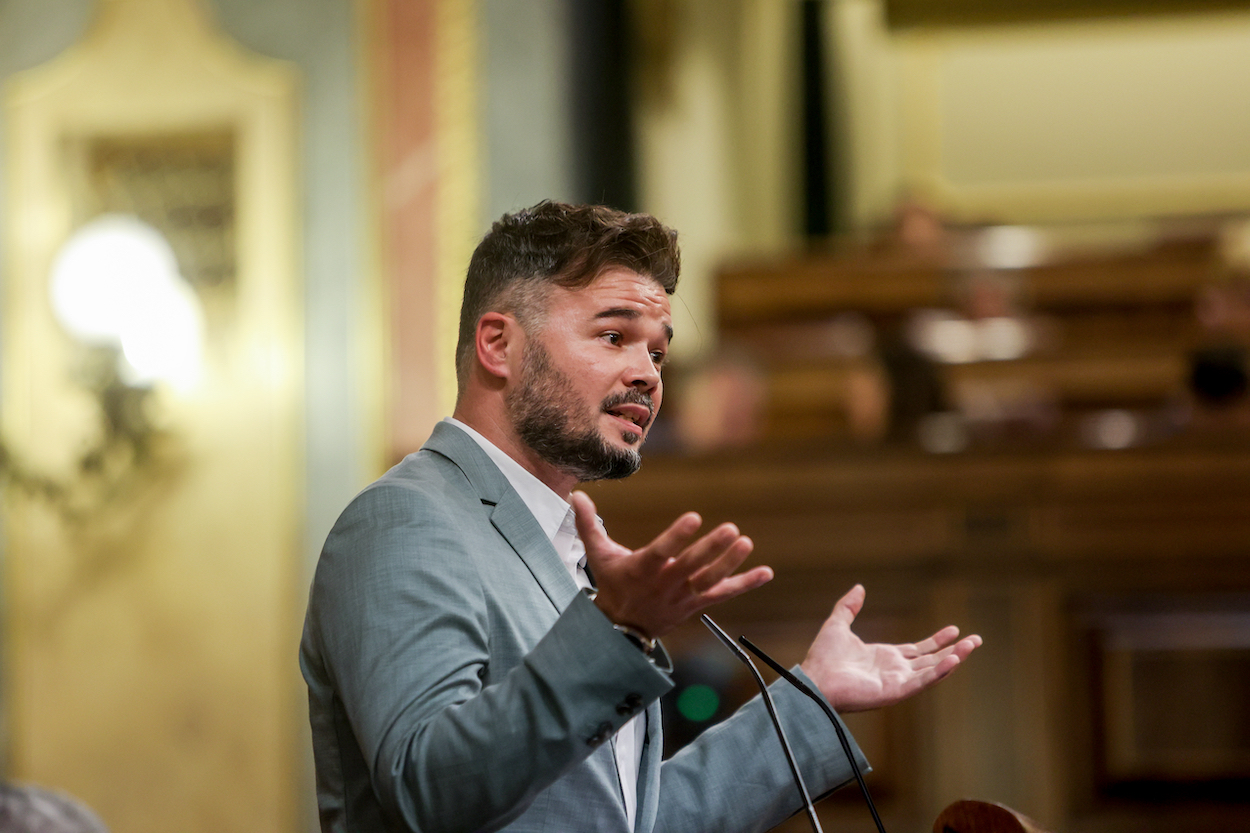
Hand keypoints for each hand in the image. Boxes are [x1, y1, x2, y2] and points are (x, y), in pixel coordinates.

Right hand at [571, 491, 772, 639]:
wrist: (621, 629)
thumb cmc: (612, 584)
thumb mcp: (598, 555)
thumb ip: (588, 524)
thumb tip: (576, 495)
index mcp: (642, 568)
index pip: (662, 551)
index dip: (677, 535)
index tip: (694, 517)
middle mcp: (665, 583)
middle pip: (692, 565)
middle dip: (712, 548)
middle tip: (731, 529)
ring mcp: (683, 596)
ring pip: (709, 579)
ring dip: (730, 563)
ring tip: (745, 542)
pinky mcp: (696, 605)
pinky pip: (723, 594)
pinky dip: (745, 584)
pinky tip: (765, 573)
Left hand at [800, 585, 981, 711]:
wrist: (814, 680)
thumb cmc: (822, 659)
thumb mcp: (837, 625)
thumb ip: (848, 607)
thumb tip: (859, 587)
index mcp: (885, 658)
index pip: (918, 649)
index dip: (937, 640)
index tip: (954, 630)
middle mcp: (895, 671)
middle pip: (931, 659)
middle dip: (955, 650)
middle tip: (976, 640)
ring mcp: (897, 682)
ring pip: (932, 670)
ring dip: (953, 658)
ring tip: (971, 646)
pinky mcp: (895, 691)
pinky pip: (922, 682)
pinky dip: (939, 672)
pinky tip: (954, 660)